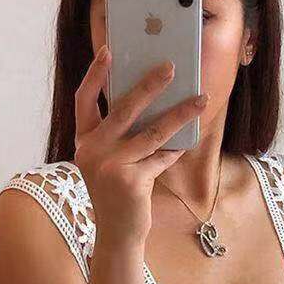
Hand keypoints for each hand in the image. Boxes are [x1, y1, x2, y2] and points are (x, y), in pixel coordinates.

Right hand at [72, 45, 207, 245]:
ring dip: (180, 114)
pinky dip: (176, 149)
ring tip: (201, 100)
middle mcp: (92, 151)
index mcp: (83, 141)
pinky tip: (189, 140)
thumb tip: (153, 100)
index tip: (108, 50)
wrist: (117, 233)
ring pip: (152, 132)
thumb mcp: (110, 160)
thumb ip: (121, 134)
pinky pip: (161, 157)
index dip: (94, 74)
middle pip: (123, 109)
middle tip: (170, 67)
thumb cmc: (117, 192)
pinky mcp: (131, 181)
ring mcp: (110, 166)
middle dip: (149, 85)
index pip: (83, 100)